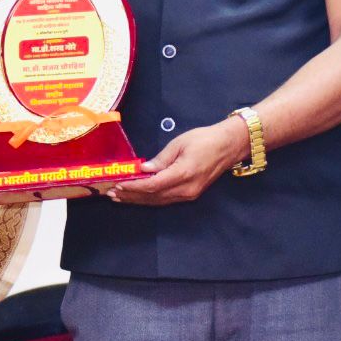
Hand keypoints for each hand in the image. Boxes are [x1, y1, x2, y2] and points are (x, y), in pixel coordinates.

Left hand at [109, 117, 245, 205]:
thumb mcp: (180, 143)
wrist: (229, 146)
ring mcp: (189, 194)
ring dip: (138, 199)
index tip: (118, 184)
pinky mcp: (190, 194)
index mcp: (183, 174)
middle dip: (131, 196)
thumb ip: (161, 159)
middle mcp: (186, 189)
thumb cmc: (204, 139)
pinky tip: (138, 196)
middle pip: (153, 197)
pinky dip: (150, 198)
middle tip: (111, 193)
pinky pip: (166, 199)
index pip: (152, 185)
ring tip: (119, 197)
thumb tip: (143, 169)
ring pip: (158, 201)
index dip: (134, 187)